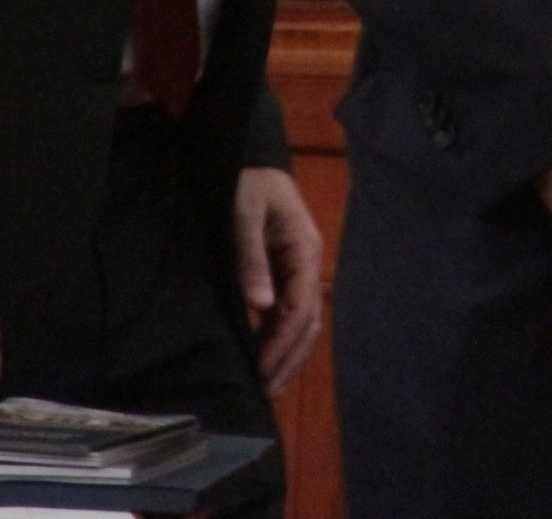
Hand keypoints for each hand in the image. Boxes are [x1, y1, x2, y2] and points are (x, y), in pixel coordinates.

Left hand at [234, 167, 324, 396]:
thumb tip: (260, 306)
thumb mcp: (242, 214)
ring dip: (287, 354)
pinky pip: (288, 312)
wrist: (246, 160)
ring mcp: (297, 269)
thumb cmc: (244, 183)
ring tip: (267, 385)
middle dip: (289, 357)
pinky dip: (278, 338)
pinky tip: (264, 358)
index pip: (302, 306)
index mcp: (303, 249)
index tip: (261, 370)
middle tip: (265, 391)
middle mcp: (306, 263)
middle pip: (308, 321)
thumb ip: (251, 257)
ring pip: (302, 321)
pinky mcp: (284, 272)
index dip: (282, 341)